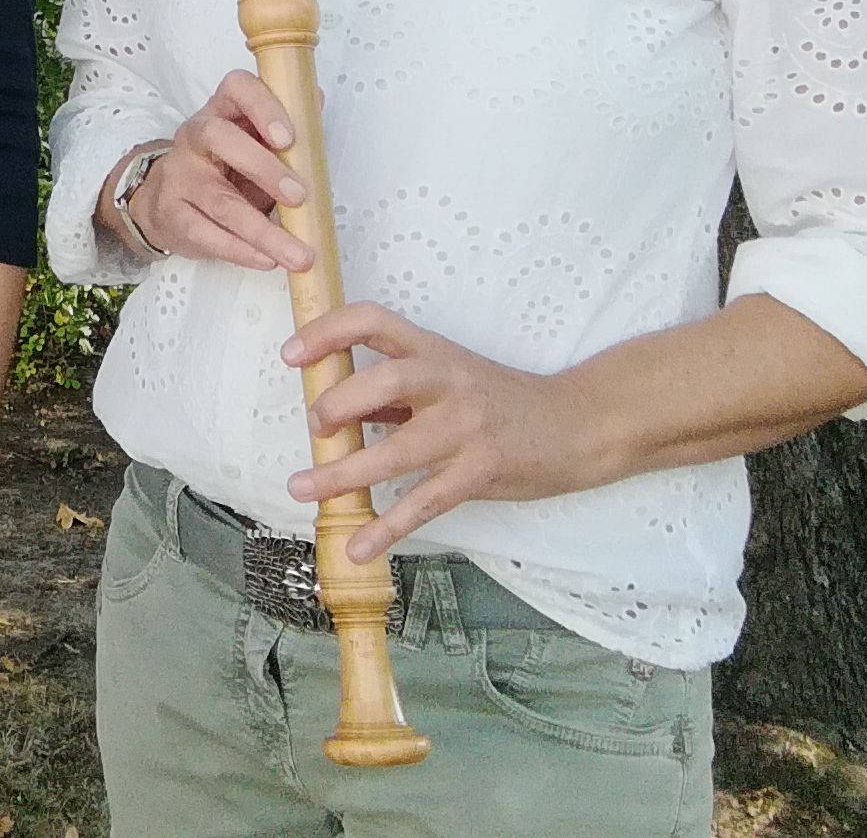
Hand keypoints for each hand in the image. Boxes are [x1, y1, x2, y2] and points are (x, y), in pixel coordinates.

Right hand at [116, 70, 314, 272]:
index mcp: (222, 111)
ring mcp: (180, 176)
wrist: (166, 201)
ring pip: (219, 201)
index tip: (289, 137)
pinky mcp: (172, 214)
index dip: (263, 108)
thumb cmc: (224, 167)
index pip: (237, 88)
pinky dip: (241, 251)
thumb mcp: (252, 142)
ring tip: (298, 254)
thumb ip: (284, 127)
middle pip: (220, 139)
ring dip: (264, 230)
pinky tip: (266, 260)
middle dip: (264, 168)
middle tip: (300, 197)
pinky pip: (206, 234)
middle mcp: (195, 137)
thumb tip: (313, 100)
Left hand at [283, 302, 602, 561]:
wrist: (575, 426)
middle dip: (340, 402)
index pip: (374, 322)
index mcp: (434, 351)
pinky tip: (358, 546)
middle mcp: (449, 384)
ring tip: (303, 488)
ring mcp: (466, 430)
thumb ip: (397, 392)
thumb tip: (334, 410)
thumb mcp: (449, 379)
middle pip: (386, 379)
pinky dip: (386, 528)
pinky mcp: (480, 473)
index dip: (328, 332)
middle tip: (315, 426)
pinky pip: (424, 503)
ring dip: (343, 473)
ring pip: (397, 451)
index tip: (290, 354)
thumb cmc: (500, 401)